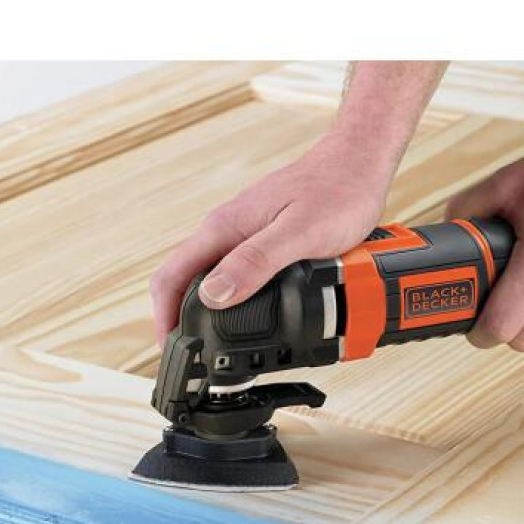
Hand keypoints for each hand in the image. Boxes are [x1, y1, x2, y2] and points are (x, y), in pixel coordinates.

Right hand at [149, 134, 389, 341]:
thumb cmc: (336, 191)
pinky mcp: (263, 240)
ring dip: (206, 314)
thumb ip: (256, 262)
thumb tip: (213, 295)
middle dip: (181, 322)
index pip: (171, 277)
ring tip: (215, 347)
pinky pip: (236, 273)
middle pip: (184, 282)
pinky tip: (249, 317)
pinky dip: (233, 301)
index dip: (165, 320)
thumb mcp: (299, 233)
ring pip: (209, 279)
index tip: (174, 353)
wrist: (358, 163)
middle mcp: (227, 231)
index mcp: (223, 228)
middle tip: (195, 361)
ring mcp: (244, 235)